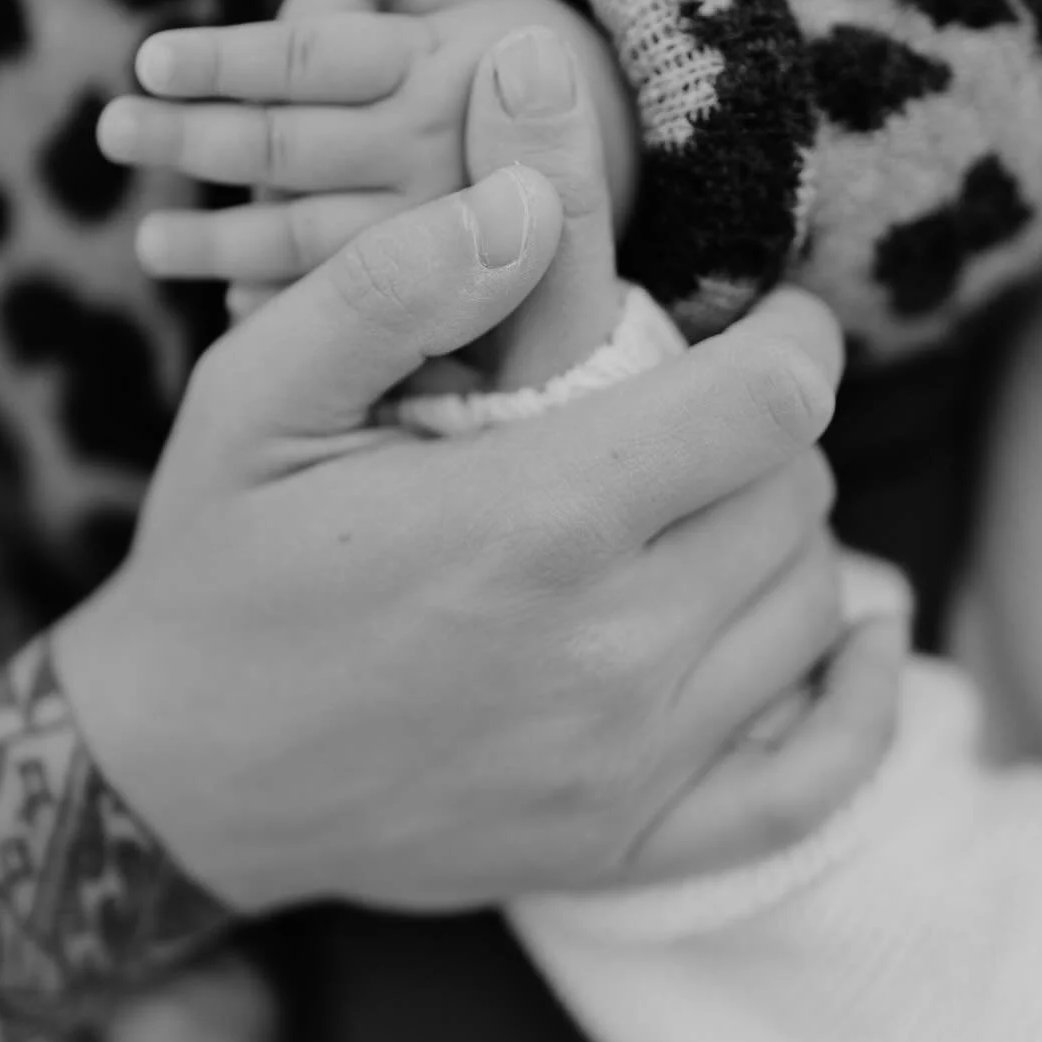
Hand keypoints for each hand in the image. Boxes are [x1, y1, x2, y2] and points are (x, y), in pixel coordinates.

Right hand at [57, 32, 848, 914]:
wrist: (178, 776)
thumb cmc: (220, 565)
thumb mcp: (256, 395)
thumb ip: (395, 281)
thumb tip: (531, 198)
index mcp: (533, 520)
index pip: (772, 400)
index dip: (793, 336)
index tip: (763, 321)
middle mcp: (609, 651)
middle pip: (800, 492)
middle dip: (765, 429)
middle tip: (687, 414)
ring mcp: (628, 764)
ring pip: (816, 604)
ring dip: (787, 534)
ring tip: (706, 504)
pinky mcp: (628, 844)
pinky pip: (818, 776)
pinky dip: (863, 699)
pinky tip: (858, 636)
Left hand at [95, 0, 638, 302]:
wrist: (606, 156)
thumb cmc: (499, 62)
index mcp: (435, 58)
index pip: (313, 55)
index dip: (228, 58)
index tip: (150, 59)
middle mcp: (438, 142)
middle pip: (291, 144)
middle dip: (195, 138)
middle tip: (113, 129)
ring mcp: (441, 226)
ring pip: (309, 237)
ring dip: (220, 242)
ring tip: (147, 240)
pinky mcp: (451, 296)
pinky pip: (354, 307)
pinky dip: (292, 309)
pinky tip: (234, 309)